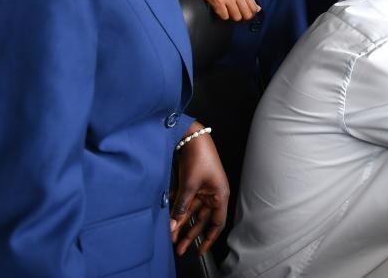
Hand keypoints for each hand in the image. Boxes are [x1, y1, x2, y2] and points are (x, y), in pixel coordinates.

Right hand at [169, 0, 259, 20]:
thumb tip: (258, 9)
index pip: (254, 8)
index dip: (249, 14)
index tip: (242, 14)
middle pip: (246, 15)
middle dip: (240, 17)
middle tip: (232, 13)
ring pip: (236, 17)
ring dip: (229, 16)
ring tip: (223, 8)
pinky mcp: (216, 0)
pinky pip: (224, 16)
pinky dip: (220, 15)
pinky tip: (216, 8)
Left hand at [171, 122, 229, 255]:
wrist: (192, 136)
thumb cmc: (199, 157)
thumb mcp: (189, 185)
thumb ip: (181, 207)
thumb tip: (173, 226)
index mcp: (220, 195)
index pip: (217, 223)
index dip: (209, 239)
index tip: (200, 251)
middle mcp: (213, 194)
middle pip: (202, 220)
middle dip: (190, 234)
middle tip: (179, 248)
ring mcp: (202, 188)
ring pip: (191, 211)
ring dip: (181, 222)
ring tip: (170, 235)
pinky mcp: (192, 183)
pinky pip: (185, 201)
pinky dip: (177, 209)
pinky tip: (167, 217)